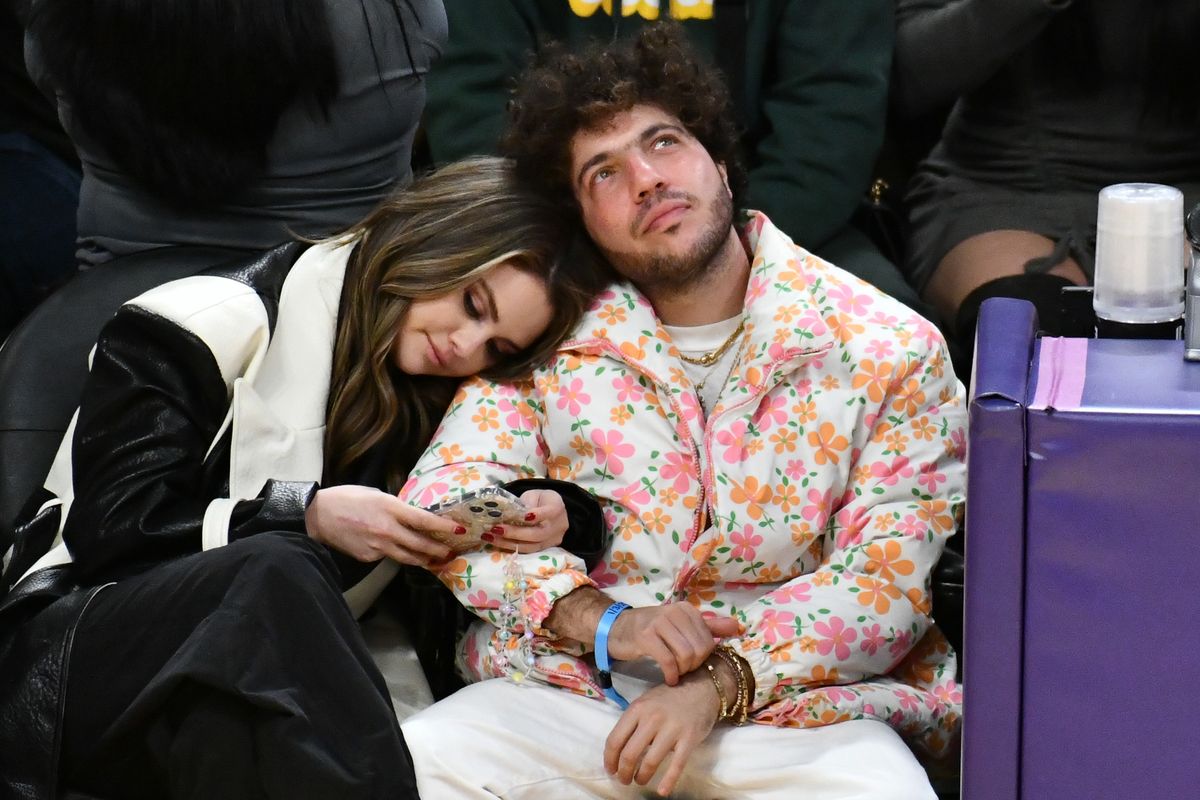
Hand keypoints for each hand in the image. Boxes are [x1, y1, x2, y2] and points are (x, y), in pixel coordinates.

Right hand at [305, 485, 455, 566]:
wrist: (317, 516)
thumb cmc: (346, 498)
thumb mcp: (376, 494)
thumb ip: (396, 507)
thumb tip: (411, 516)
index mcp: (391, 509)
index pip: (424, 521)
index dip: (444, 527)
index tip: (459, 530)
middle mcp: (388, 530)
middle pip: (421, 545)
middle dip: (438, 550)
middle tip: (450, 552)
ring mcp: (378, 547)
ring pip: (408, 557)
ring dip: (423, 559)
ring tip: (433, 559)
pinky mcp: (369, 558)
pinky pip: (387, 557)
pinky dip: (395, 554)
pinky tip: (396, 551)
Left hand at [484, 488, 568, 552]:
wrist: (553, 512)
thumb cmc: (541, 500)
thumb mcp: (534, 494)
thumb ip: (526, 503)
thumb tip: (510, 514)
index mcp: (557, 508)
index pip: (549, 513)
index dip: (537, 516)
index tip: (522, 516)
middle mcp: (558, 527)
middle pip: (537, 534)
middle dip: (515, 533)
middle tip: (495, 529)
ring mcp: (552, 541)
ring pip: (531, 546)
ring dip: (508, 543)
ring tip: (490, 537)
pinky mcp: (544, 549)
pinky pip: (527, 550)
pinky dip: (511, 547)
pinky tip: (497, 542)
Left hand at [604, 670, 719, 796]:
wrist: (702, 689)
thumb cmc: (669, 698)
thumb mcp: (646, 702)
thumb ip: (633, 722)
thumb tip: (619, 749)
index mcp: (637, 709)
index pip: (614, 740)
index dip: (609, 759)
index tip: (611, 770)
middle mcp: (652, 719)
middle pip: (629, 754)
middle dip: (624, 773)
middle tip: (624, 780)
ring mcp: (671, 729)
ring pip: (650, 762)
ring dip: (641, 777)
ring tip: (640, 781)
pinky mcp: (689, 739)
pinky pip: (676, 765)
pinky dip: (668, 781)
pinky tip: (662, 791)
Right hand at [607, 604, 740, 685]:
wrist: (618, 629)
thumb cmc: (652, 630)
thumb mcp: (682, 626)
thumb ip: (710, 626)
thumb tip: (738, 626)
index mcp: (687, 610)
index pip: (709, 641)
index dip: (703, 658)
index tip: (691, 662)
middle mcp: (674, 612)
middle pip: (699, 650)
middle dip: (693, 666)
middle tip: (683, 670)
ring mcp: (659, 623)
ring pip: (686, 655)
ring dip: (682, 671)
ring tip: (676, 673)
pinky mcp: (645, 637)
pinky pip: (668, 661)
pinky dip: (671, 674)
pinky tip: (669, 678)